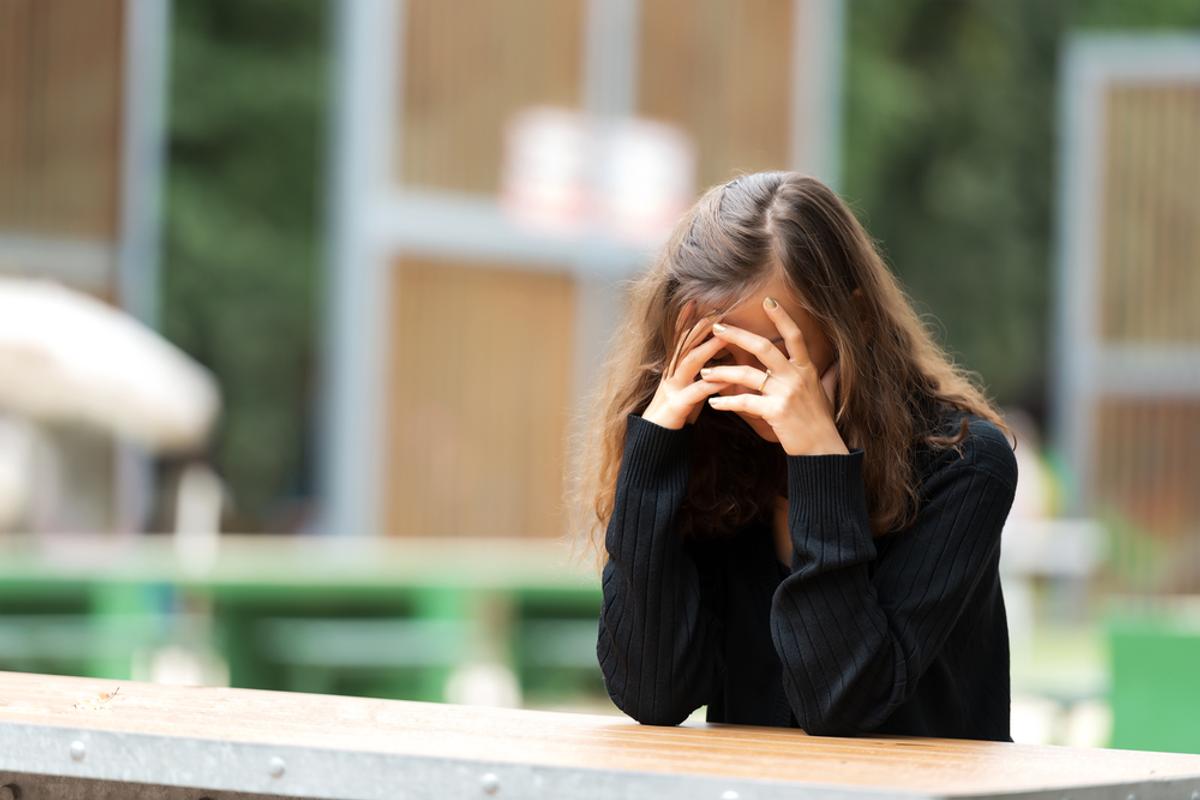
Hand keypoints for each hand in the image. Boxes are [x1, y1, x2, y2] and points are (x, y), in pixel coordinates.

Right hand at [642, 300, 731, 429]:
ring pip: (690, 363)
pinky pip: (696, 392)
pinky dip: (712, 384)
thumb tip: (722, 360)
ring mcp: (672, 388)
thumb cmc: (676, 413)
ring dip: (708, 348)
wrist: (655, 440)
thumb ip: (702, 373)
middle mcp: (670, 373)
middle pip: (684, 343)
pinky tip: (726, 380)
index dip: (686, 319)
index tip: (697, 301)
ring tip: (725, 337)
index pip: (679, 338)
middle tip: (717, 309)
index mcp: (673, 367)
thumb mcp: (689, 388)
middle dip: (700, 326)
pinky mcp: (677, 406)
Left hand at [699, 297, 848, 455]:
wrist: (822, 450)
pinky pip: (744, 402)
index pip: (794, 335)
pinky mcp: (775, 412)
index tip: (767, 300)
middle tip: (716, 327)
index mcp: (806, 368)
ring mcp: (785, 393)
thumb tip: (837, 363)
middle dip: (737, 335)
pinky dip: (726, 402)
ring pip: (747, 374)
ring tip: (704, 373)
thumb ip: (829, 374)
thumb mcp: (828, 393)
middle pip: (763, 347)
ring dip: (722, 372)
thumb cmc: (822, 421)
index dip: (782, 316)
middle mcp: (795, 376)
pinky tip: (713, 403)